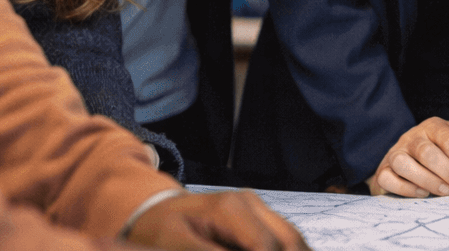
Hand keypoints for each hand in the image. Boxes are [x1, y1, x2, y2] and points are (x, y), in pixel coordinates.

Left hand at [127, 189, 308, 250]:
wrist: (155, 209)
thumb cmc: (159, 228)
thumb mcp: (175, 245)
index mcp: (231, 208)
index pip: (267, 247)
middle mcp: (250, 202)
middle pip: (290, 240)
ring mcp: (257, 207)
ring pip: (292, 238)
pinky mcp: (257, 217)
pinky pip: (283, 237)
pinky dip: (286, 250)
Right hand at [368, 118, 448, 196]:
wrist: (424, 172)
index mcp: (434, 126)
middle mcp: (413, 136)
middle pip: (428, 151)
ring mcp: (396, 153)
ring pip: (403, 162)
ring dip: (428, 179)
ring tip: (447, 193)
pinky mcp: (383, 172)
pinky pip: (388, 178)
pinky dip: (406, 188)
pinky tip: (425, 195)